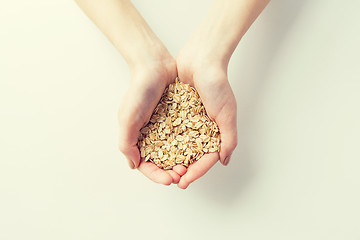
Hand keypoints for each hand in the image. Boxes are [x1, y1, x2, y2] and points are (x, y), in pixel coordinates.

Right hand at [118, 55, 186, 184]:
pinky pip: (185, 136)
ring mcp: (166, 128)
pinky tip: (198, 151)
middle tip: (182, 176)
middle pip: (162, 162)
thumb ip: (127, 143)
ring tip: (190, 166)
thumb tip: (133, 165)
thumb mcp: (127, 118)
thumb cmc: (138, 91)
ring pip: (175, 152)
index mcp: (137, 138)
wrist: (155, 66)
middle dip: (171, 171)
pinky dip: (190, 146)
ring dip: (182, 162)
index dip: (156, 175)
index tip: (169, 180)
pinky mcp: (178, 119)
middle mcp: (152, 136)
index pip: (146, 164)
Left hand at [175, 49, 237, 188]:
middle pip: (191, 156)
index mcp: (216, 132)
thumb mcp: (227, 113)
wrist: (201, 59)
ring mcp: (188, 122)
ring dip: (171, 159)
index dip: (196, 172)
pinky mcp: (176, 112)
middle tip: (171, 179)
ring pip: (179, 146)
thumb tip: (224, 161)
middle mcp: (202, 129)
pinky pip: (169, 130)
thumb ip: (228, 138)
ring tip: (161, 168)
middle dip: (182, 169)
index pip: (206, 159)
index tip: (184, 181)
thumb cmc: (217, 84)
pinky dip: (163, 141)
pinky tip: (154, 150)